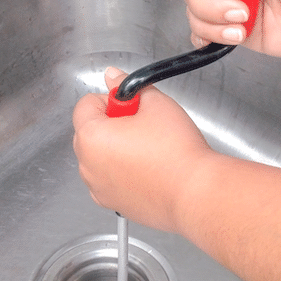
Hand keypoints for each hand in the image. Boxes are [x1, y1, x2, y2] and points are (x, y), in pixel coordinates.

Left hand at [72, 67, 212, 232]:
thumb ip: (127, 86)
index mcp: (91, 136)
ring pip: (98, 157)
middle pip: (89, 131)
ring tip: (147, 150)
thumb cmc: (176, 152)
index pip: (86, 104)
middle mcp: (87, 165)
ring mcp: (98, 188)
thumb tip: (113, 77)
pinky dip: (120, 173)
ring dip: (114, 149)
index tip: (131, 106)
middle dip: (111, 124)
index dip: (111, 100)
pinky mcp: (112, 203)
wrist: (194, 193)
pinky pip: (108, 180)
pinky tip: (146, 169)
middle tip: (142, 126)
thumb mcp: (155, 103)